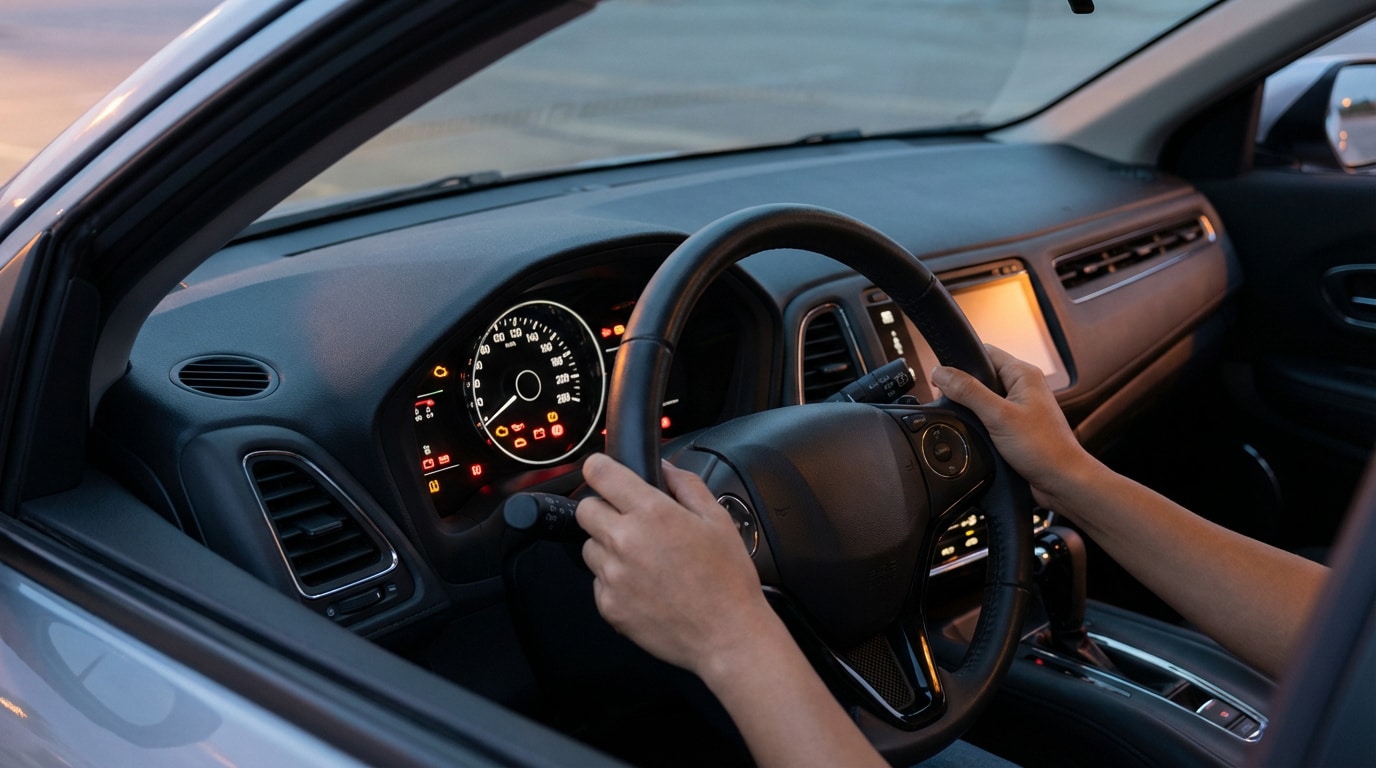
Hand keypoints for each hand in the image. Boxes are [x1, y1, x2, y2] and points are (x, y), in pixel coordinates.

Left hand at [576, 453, 777, 678]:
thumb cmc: (728, 581)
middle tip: (630, 521)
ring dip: (608, 546)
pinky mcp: (609, 606)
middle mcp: (625, 542)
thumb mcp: (718, 520)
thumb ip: (686, 485)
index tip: (603, 472)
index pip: (600, 474)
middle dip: (603, 509)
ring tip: (643, 559)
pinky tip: (645, 586)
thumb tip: (664, 467)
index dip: (599, 468)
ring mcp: (613, 576)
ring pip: (590, 547)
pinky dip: (614, 580)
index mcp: (652, 513)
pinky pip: (598, 582)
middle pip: (585, 510)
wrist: (728, 636)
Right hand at [930, 345, 1095, 508]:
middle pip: (981, 376)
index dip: (961, 362)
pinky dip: (979, 423)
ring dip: (971, 408)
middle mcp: (1023, 387)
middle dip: (963, 388)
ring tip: (969, 421)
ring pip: (984, 398)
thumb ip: (968, 392)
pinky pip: (990, 416)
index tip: (942, 378)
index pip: (985, 353)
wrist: (1061, 481)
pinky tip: (976, 433)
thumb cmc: (1044, 448)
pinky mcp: (1016, 425)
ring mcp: (1020, 407)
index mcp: (1023, 374)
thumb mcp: (998, 416)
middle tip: (953, 403)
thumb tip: (941, 372)